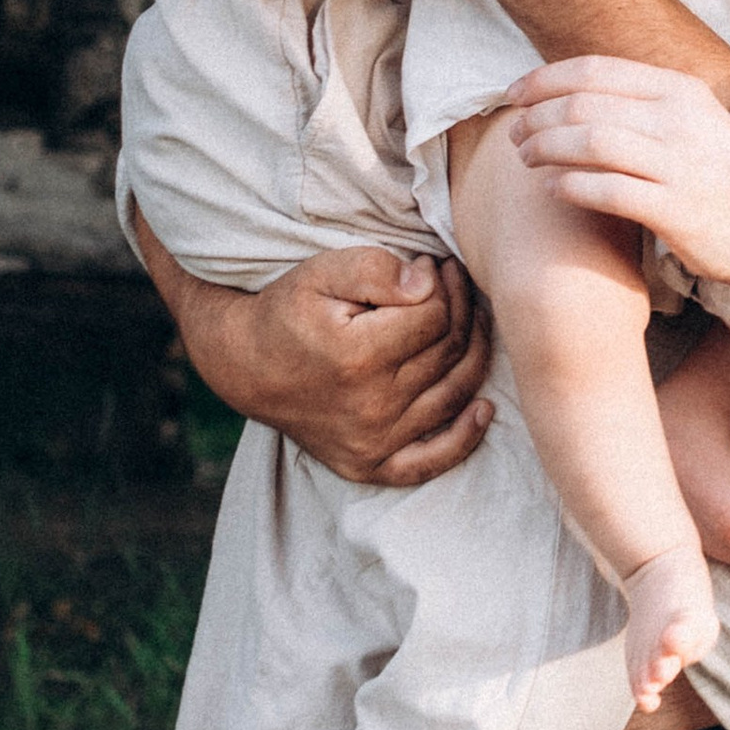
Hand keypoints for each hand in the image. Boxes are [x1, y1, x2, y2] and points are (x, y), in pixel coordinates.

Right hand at [149, 230, 493, 485]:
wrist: (246, 365)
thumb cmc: (288, 312)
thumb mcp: (322, 272)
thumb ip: (377, 269)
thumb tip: (429, 283)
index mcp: (358, 358)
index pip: (436, 316)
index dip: (444, 283)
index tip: (433, 265)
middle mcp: (370, 407)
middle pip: (449, 352)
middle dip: (462, 308)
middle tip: (454, 283)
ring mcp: (373, 442)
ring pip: (453, 394)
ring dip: (474, 353)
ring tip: (469, 319)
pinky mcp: (371, 464)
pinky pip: (432, 461)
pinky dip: (465, 438)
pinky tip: (484, 408)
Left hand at [508, 59, 729, 290]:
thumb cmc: (725, 176)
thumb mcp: (695, 118)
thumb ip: (644, 100)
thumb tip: (574, 89)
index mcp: (680, 89)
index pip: (593, 70)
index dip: (543, 80)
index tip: (513, 95)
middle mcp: (678, 119)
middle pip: (582, 104)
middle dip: (536, 117)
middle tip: (515, 134)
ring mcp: (678, 163)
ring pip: (588, 141)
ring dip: (545, 148)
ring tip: (527, 158)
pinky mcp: (675, 209)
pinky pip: (606, 190)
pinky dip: (569, 187)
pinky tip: (554, 190)